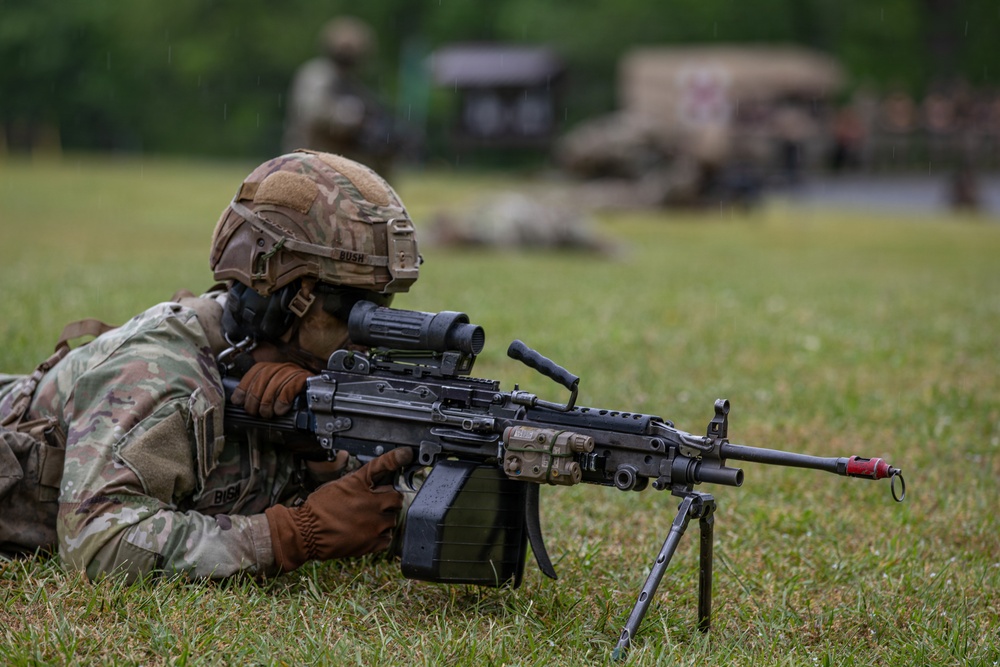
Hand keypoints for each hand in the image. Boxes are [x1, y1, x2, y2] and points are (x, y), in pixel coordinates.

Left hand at [231, 362, 309, 417]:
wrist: (317, 401)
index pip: (255, 371)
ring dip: (268, 402)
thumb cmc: (292, 401)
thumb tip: (238, 400)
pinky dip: (282, 400)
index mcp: (273, 368)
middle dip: (255, 397)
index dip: (244, 386)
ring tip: (267, 413)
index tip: (239, 400)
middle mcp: (283, 367)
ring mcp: (295, 372)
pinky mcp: (305, 380)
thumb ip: (257, 394)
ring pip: (275, 382)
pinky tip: (280, 409)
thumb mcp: (272, 395)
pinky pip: (290, 387)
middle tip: (255, 412)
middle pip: (263, 377)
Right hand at [264, 448, 412, 571]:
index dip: (397, 457)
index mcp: (360, 484)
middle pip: (396, 497)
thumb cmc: (318, 508)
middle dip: (389, 500)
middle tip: (376, 504)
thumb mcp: (338, 485)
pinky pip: (387, 538)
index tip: (406, 454)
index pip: (383, 465)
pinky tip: (368, 532)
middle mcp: (371, 502)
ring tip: (367, 521)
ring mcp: (374, 523)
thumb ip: (360, 483)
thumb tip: (376, 483)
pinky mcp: (372, 542)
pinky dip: (381, 536)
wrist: (306, 532)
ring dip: (384, 519)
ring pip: (393, 519)